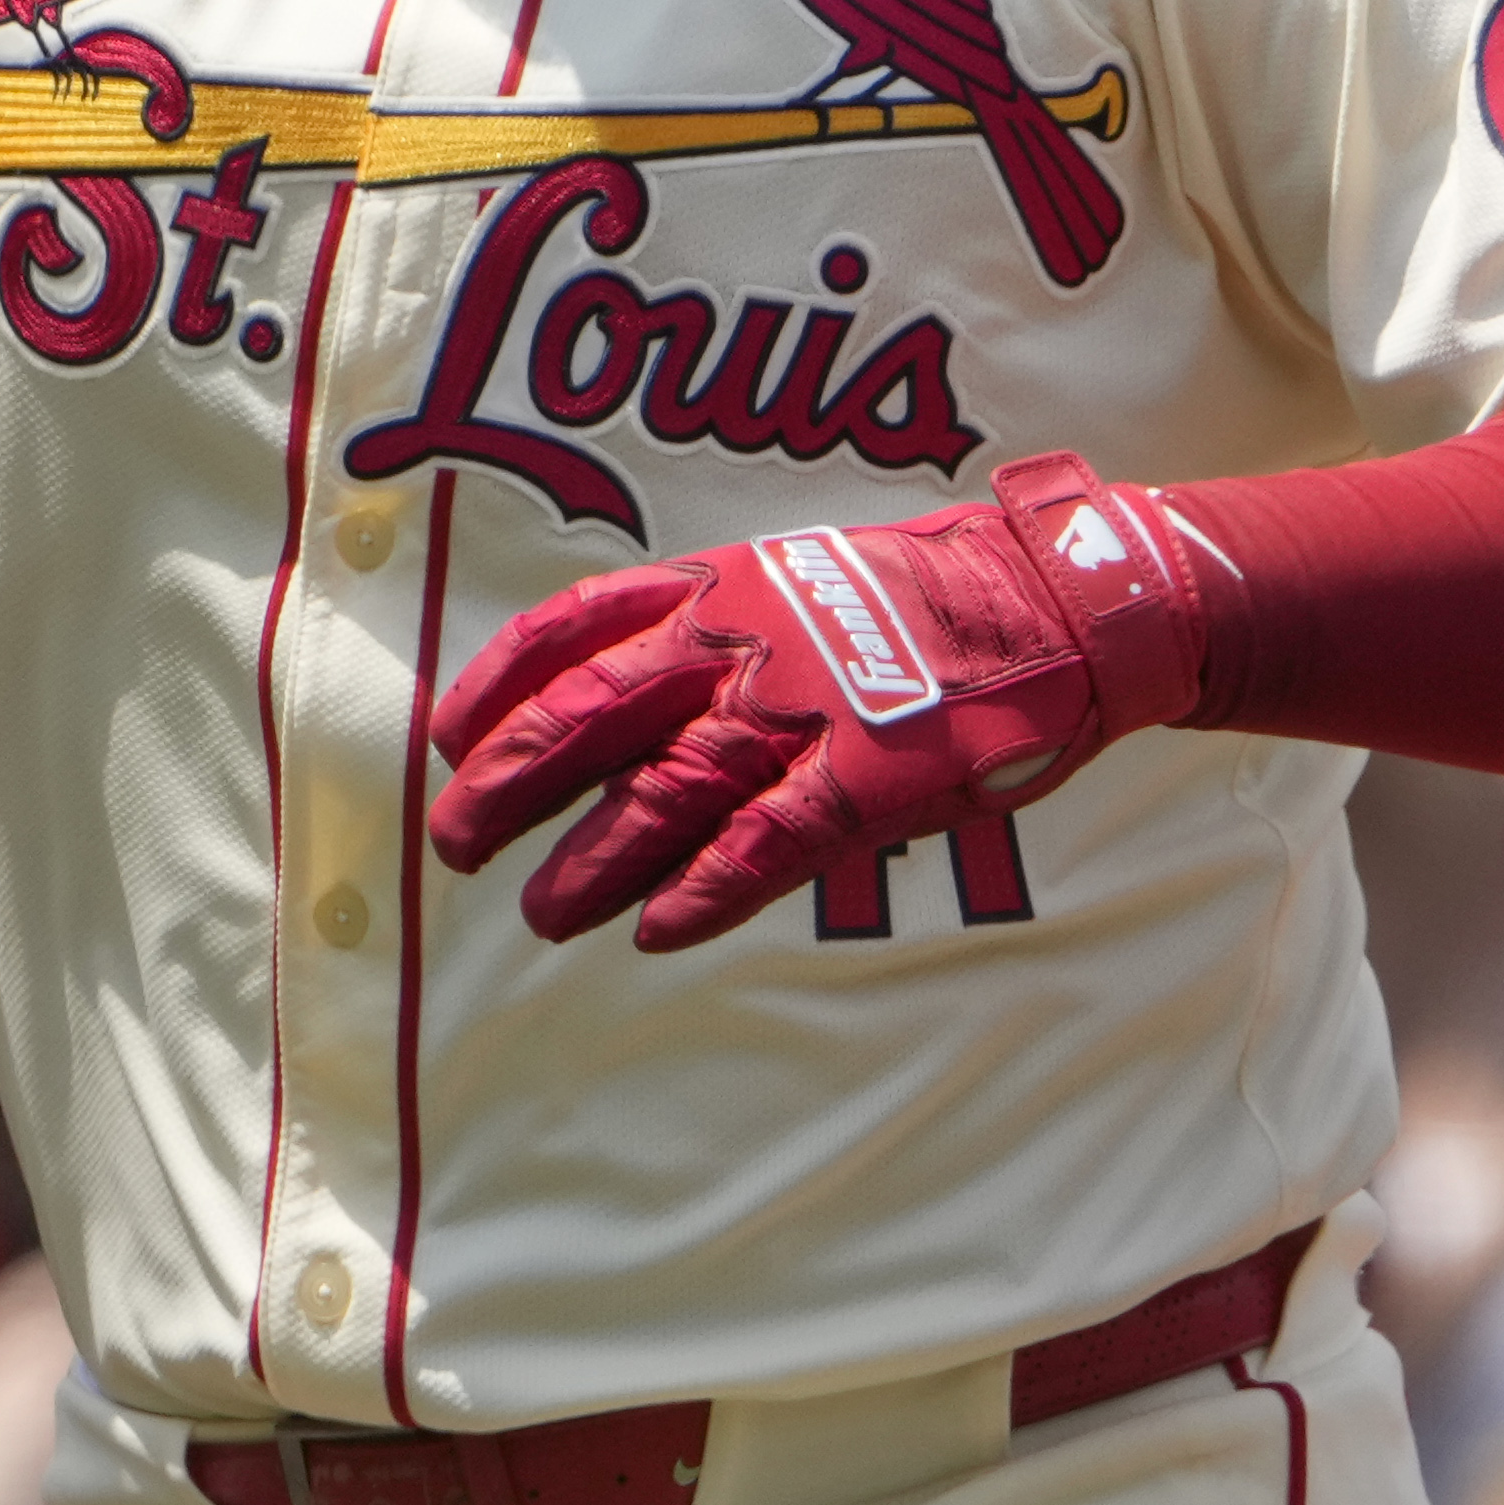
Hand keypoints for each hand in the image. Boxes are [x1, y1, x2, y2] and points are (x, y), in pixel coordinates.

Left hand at [429, 457, 1214, 948]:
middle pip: (587, 717)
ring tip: (544, 912)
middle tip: (457, 845)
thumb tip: (614, 676)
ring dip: (591, 862)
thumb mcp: (792, 574)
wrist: (1057, 599)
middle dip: (508, 786)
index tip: (446, 742)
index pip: (569, 631)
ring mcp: (801, 709)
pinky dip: (704, 890)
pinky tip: (658, 931)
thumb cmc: (922, 596)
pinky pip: (765, 843)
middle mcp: (738, 641)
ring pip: (661, 793)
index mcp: (714, 585)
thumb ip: (706, 620)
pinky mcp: (867, 776)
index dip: (496, 690)